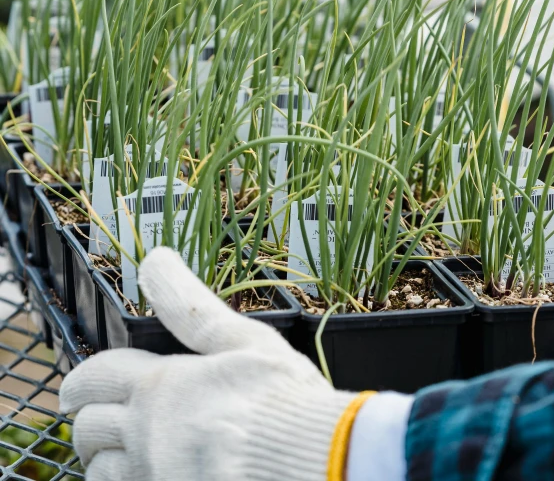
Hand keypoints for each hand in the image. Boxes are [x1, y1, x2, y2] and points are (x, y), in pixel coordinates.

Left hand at [59, 247, 359, 480]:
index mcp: (161, 387)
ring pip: (100, 473)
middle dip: (91, 422)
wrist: (311, 459)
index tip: (76, 390)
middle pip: (88, 430)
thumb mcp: (243, 340)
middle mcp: (146, 435)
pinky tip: (155, 473)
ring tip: (124, 456)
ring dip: (106, 461)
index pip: (96, 378)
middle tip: (101, 423)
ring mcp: (154, 476)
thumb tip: (155, 260)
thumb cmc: (282, 398)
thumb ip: (189, 305)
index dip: (82, 382)